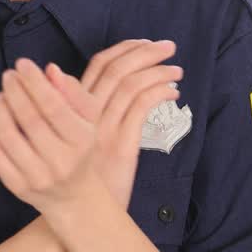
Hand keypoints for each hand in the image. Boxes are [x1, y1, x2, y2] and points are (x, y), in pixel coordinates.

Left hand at [0, 56, 100, 214]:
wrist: (75, 198)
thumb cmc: (80, 150)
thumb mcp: (88, 121)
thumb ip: (73, 93)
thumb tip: (50, 69)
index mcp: (81, 141)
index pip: (53, 106)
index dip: (34, 81)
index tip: (22, 63)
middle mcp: (60, 162)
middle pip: (29, 118)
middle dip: (14, 91)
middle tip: (8, 75)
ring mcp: (36, 177)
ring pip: (7, 135)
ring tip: (1, 96)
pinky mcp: (16, 186)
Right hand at [44, 40, 182, 208]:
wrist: (75, 209)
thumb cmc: (80, 173)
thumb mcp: (78, 136)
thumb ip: (85, 110)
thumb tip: (108, 87)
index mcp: (75, 106)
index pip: (99, 63)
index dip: (123, 48)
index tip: (143, 42)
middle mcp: (87, 113)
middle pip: (117, 68)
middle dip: (146, 51)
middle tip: (168, 45)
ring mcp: (104, 129)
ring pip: (132, 85)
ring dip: (158, 71)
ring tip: (176, 70)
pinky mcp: (121, 146)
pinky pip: (142, 108)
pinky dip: (159, 93)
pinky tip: (172, 93)